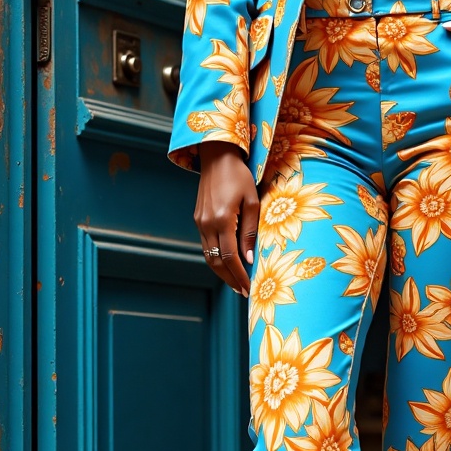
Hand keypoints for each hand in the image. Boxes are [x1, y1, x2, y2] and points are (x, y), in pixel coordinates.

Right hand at [194, 142, 259, 296]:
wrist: (217, 157)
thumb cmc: (240, 176)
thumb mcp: (252, 202)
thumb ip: (250, 231)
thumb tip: (248, 260)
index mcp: (222, 219)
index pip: (230, 257)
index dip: (240, 275)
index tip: (249, 288)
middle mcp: (207, 224)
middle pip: (217, 261)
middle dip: (230, 279)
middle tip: (243, 292)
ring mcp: (199, 222)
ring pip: (209, 256)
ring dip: (222, 272)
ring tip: (236, 282)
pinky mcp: (198, 219)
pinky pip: (206, 245)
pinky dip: (217, 258)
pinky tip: (228, 263)